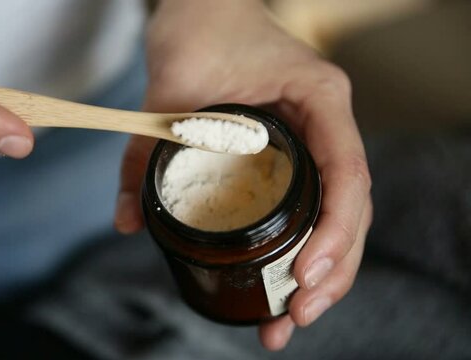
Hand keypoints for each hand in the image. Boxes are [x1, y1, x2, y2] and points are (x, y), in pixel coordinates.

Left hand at [115, 0, 372, 350]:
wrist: (205, 6)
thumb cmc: (200, 28)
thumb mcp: (170, 86)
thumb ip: (145, 152)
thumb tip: (129, 221)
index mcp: (317, 99)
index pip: (345, 171)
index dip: (334, 229)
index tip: (306, 273)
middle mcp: (326, 123)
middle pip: (351, 207)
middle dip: (331, 269)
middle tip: (296, 317)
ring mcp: (315, 139)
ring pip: (337, 213)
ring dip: (322, 269)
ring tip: (291, 317)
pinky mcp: (293, 153)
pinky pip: (312, 204)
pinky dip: (303, 245)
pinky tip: (286, 281)